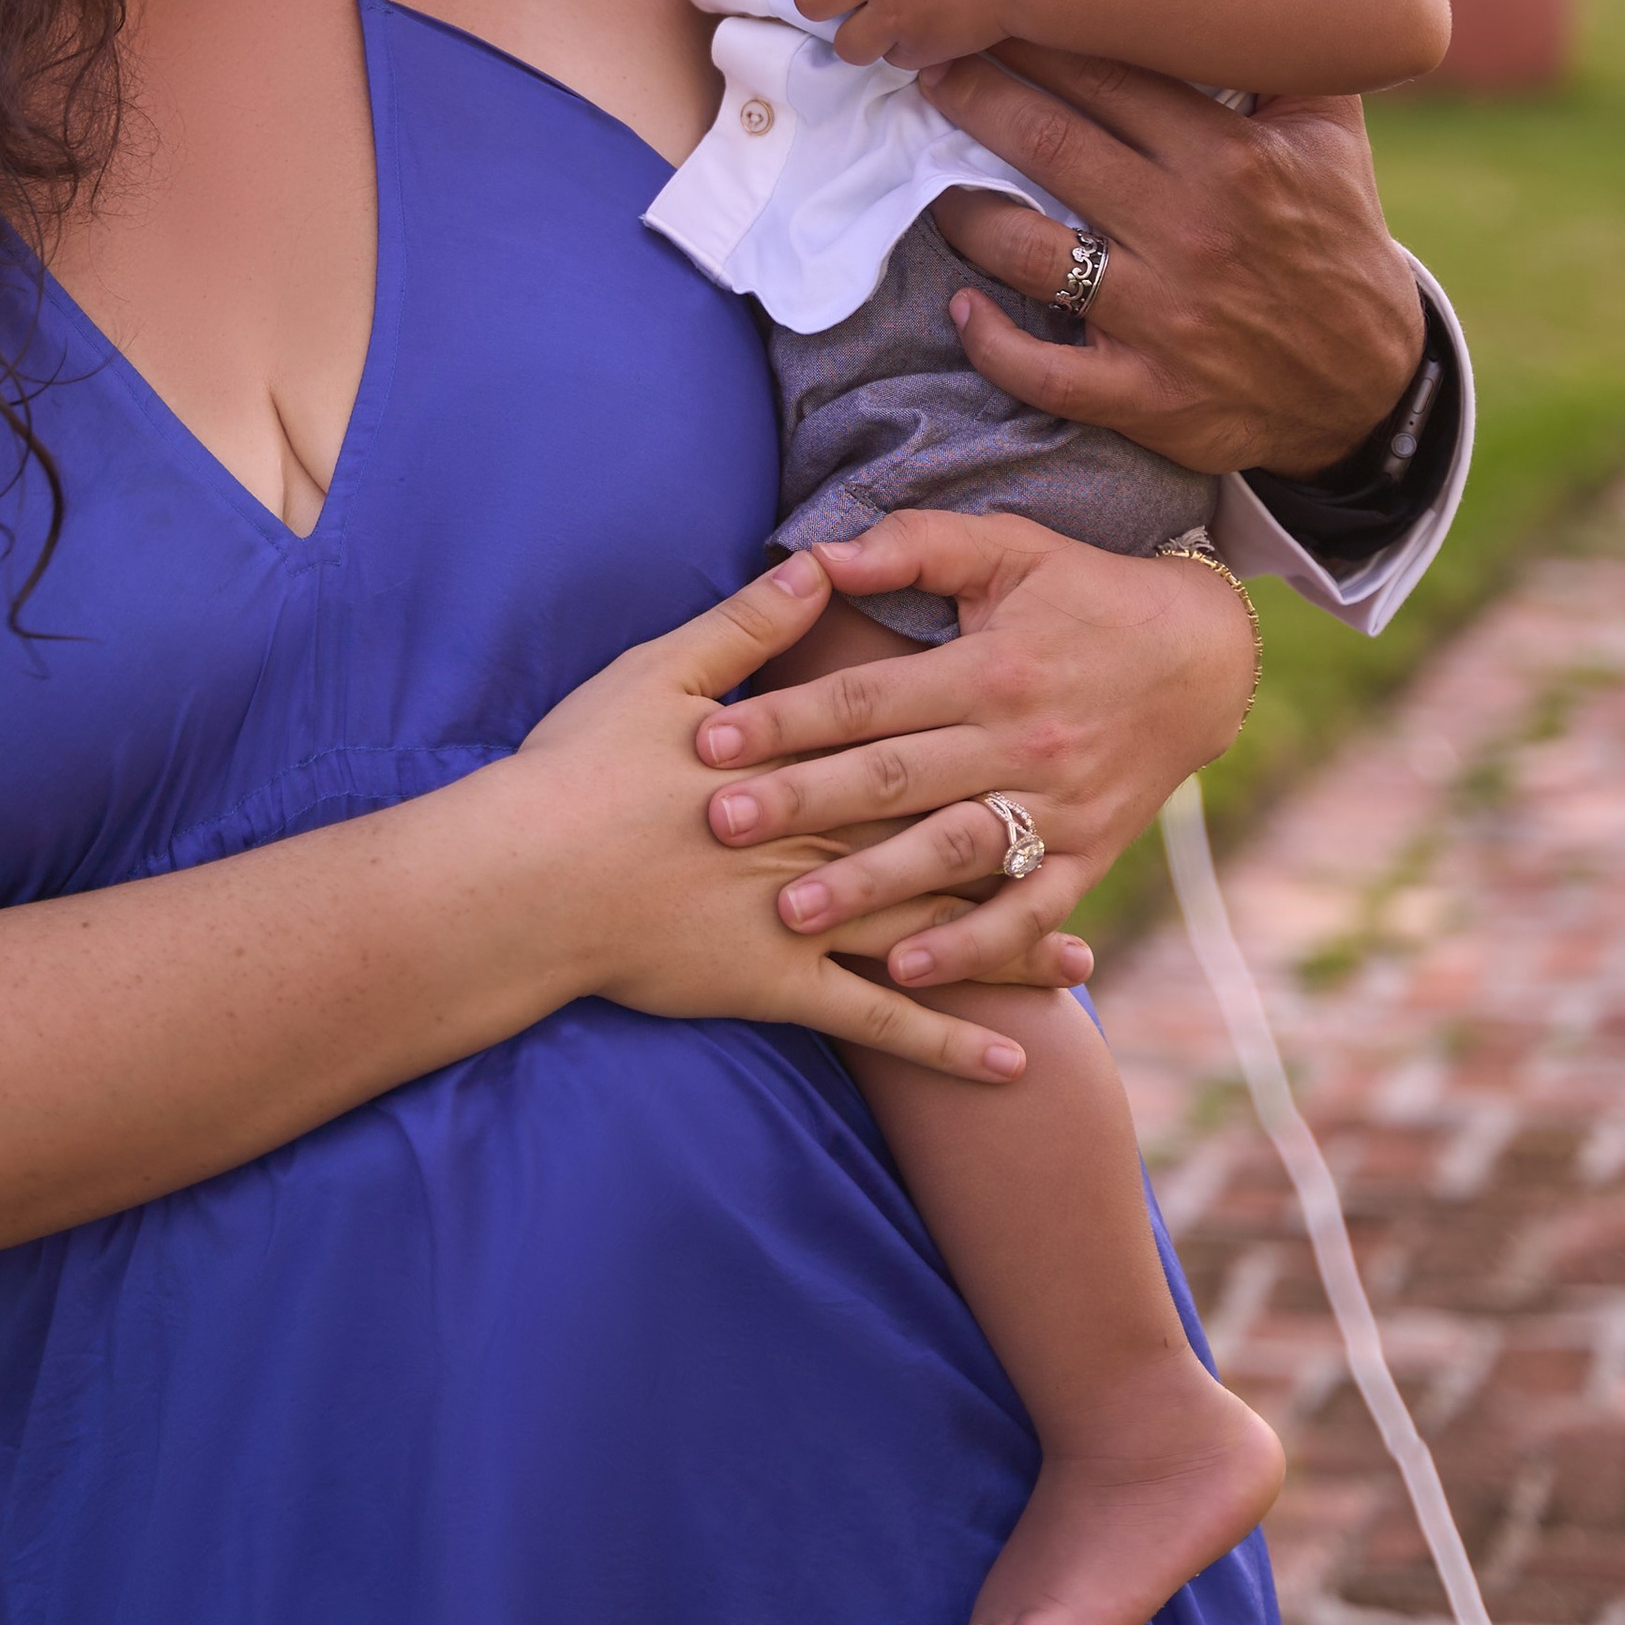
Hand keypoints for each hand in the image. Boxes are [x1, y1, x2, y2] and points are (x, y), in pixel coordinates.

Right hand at [513, 552, 1042, 1082]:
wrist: (524, 880)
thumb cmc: (579, 771)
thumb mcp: (659, 675)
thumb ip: (746, 626)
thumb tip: (813, 565)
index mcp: (800, 763)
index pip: (903, 747)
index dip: (979, 741)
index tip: (1051, 726)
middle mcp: (821, 841)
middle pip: (941, 840)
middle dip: (1022, 847)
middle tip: (1101, 853)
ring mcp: (805, 922)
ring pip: (931, 932)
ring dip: (1008, 949)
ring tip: (1080, 962)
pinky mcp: (781, 988)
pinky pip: (884, 1022)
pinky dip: (949, 1041)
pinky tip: (1012, 1059)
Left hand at [689, 512, 1257, 988]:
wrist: (1203, 659)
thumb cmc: (1084, 593)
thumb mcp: (1008, 548)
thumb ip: (914, 544)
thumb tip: (818, 552)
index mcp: (992, 666)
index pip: (870, 696)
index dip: (786, 715)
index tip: (707, 737)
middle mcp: (1023, 740)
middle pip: (895, 777)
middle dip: (801, 802)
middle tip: (718, 823)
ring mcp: (1059, 806)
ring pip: (952, 852)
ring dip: (871, 886)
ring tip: (792, 912)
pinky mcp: (1090, 855)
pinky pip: (1027, 911)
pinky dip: (972, 946)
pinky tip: (906, 967)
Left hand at [922, 42, 1426, 476]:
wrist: (1368, 384)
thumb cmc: (1336, 240)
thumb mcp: (1331, 138)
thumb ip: (1285, 53)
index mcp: (1232, 160)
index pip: (1113, 79)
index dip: (1038, 40)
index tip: (984, 11)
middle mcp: (1191, 232)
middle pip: (1053, 147)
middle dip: (978, 98)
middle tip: (925, 66)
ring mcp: (1164, 319)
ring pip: (1029, 252)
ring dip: (963, 211)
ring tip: (927, 178)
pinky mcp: (1146, 395)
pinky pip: (1047, 373)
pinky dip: (993, 343)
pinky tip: (959, 308)